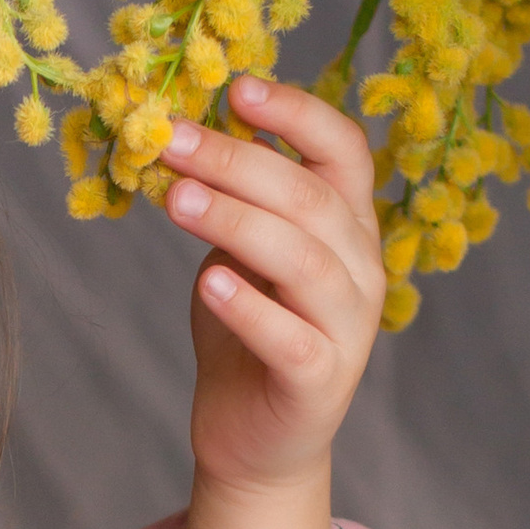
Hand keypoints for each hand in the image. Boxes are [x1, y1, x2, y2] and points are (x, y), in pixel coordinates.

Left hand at [159, 74, 384, 528]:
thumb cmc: (244, 333)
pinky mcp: (321, 382)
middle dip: (236, 160)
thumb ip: (229, 198)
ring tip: (175, 199)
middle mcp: (361, 269)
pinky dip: (249, 308)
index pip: (345, 150)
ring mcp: (348, 327)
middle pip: (311, 197)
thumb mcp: (237, 251)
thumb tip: (180, 126)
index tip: (237, 88)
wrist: (254, 440)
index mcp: (347, 224)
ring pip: (304, 260)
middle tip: (168, 139)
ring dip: (236, 221)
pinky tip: (207, 282)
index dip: (297, 113)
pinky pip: (291, 338)